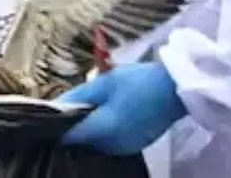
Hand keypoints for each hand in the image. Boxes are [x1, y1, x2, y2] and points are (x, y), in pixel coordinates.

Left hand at [58, 62, 185, 155]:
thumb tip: (55, 107)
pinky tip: (114, 112)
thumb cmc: (139, 81)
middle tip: (80, 102)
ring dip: (93, 127)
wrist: (176, 88)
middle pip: (82, 141)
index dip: (58, 127)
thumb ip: (78, 96)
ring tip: (99, 104)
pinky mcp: (135, 146)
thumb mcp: (105, 82)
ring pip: (96, 141)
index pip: (68, 137)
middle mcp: (111, 146)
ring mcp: (124, 148)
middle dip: (78, 124)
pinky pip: (111, 141)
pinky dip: (108, 130)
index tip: (54, 115)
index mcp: (103, 131)